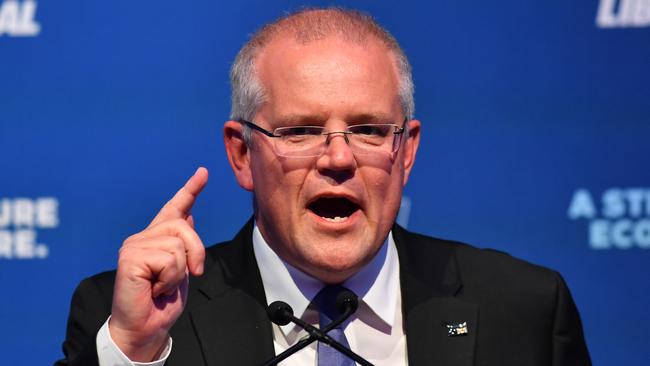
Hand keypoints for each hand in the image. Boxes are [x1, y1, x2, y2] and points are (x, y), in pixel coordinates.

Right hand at [109, 167, 207, 361]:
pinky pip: (169, 259)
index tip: (202, 172)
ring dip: (180, 271)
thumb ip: (183, 244)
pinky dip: (170, 278)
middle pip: (183, 226)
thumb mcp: (181, 269)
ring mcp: (133, 246)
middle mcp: (142, 237)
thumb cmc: (162, 303)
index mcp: (155, 239)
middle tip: (189, 275)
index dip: (190, 190)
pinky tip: (155, 288)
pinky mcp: (130, 258)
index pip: (174, 208)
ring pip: (178, 244)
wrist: (145, 328)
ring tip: (163, 285)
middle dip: (195, 253)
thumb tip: (188, 216)